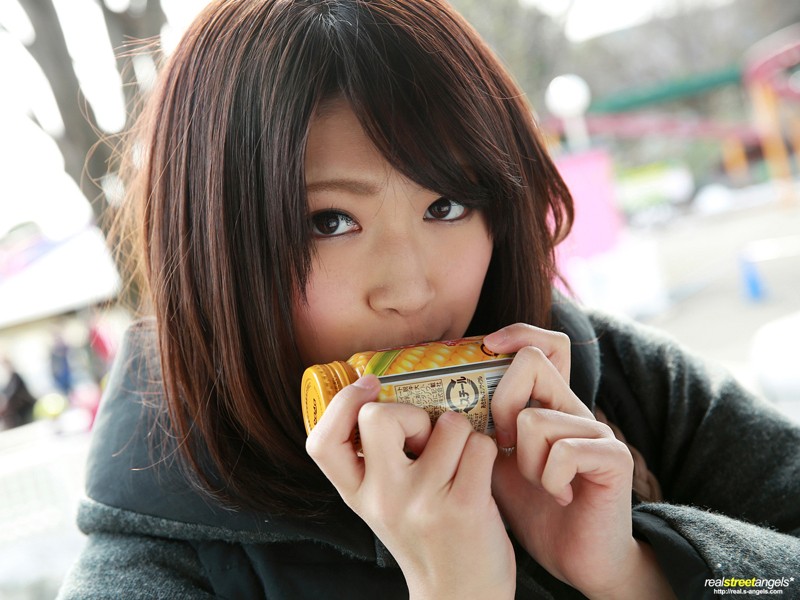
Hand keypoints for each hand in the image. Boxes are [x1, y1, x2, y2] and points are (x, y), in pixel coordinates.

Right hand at [306, 375, 514, 599]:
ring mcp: (422, 502)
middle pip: (379, 417)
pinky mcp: (464, 506)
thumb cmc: (426, 538)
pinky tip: (478, 474)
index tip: (368, 387)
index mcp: (358, 494)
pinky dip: (483, 450)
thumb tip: (387, 391)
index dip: (341, 404)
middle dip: (409, 410)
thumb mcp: (384, 504)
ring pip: (447, 424)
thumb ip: (376, 460)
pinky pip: (478, 444)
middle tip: (424, 435)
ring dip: (459, 432)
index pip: (321, 442)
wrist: (459, 597)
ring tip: (458, 460)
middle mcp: (383, 498)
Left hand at [485, 324, 672, 598]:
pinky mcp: (613, 457)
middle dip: (503, 404)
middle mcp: (573, 408)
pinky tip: (558, 496)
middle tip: (505, 445)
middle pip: (533, 362)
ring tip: (538, 483)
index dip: (517, 332)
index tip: (486, 346)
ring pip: (536, 418)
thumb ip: (478, 432)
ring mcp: (596, 430)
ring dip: (526, 461)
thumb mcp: (493, 464)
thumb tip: (433, 407)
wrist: (577, 558)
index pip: (543, 343)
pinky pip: (564, 452)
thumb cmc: (532, 508)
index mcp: (547, 403)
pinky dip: (550, 479)